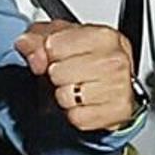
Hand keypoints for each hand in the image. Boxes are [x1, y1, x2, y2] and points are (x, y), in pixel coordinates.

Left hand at [18, 18, 141, 135]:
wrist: (116, 84)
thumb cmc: (89, 59)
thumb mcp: (58, 38)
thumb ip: (35, 39)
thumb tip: (35, 57)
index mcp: (103, 36)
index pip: (53, 46)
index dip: (50, 53)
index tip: (62, 55)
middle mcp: (115, 60)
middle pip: (57, 73)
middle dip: (57, 76)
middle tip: (72, 73)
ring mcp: (119, 87)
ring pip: (65, 97)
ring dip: (66, 96)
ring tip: (79, 88)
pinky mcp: (118, 112)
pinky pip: (76, 118)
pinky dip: (76, 114)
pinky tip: (87, 103)